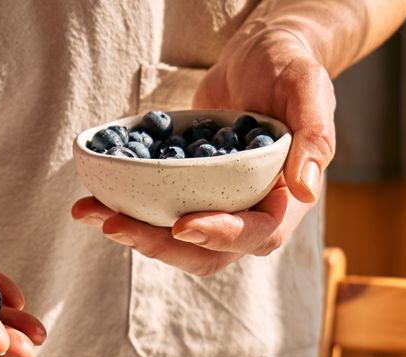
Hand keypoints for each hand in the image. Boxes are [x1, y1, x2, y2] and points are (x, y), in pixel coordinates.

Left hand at [72, 27, 334, 275]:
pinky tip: (91, 198)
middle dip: (160, 246)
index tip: (181, 225)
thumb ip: (315, 136)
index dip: (220, 235)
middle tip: (115, 225)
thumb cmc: (292, 67)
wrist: (261, 54)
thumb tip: (305, 189)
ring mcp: (217, 206)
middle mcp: (251, 213)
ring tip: (91, 213)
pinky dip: (125, 209)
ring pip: (176, 241)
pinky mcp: (189, 193)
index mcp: (285, 201)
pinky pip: (158, 213)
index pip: (257, 233)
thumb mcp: (310, 89)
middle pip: (208, 252)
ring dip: (134, 234)